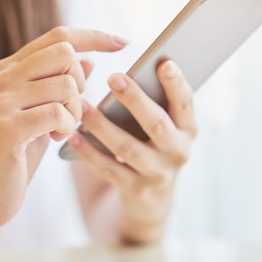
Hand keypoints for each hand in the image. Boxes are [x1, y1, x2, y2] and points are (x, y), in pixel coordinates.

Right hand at [0, 27, 127, 229]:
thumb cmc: (17, 153)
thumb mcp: (42, 114)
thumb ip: (59, 86)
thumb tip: (89, 60)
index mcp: (8, 70)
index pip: (58, 37)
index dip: (94, 37)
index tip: (122, 43)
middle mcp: (1, 78)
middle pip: (64, 54)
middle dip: (80, 83)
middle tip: (70, 110)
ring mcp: (0, 101)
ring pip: (65, 85)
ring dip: (74, 112)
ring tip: (60, 129)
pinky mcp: (6, 127)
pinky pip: (57, 113)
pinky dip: (67, 127)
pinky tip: (55, 138)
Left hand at [69, 60, 197, 243]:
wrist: (151, 199)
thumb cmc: (149, 144)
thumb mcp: (159, 125)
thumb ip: (148, 101)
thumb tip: (122, 75)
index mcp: (187, 129)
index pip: (185, 103)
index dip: (176, 84)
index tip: (164, 63)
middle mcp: (178, 152)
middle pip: (157, 124)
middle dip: (135, 100)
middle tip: (113, 77)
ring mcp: (158, 174)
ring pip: (128, 148)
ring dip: (103, 125)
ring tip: (82, 106)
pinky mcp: (136, 191)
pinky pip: (109, 170)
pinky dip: (90, 152)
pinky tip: (73, 136)